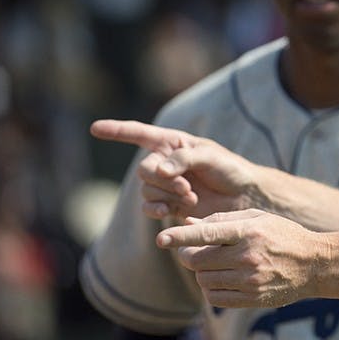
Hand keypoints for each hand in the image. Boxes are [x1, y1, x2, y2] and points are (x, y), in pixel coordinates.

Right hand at [91, 119, 256, 219]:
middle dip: (162, 180)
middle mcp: (165, 163)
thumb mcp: (210, 155)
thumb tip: (158, 170)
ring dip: (166, 195)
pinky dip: (157, 209)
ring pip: (146, 190)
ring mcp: (165, 185)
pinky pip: (149, 207)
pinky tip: (169, 211)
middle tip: (187, 187)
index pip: (139, 134)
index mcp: (173, 144)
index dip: (117, 131)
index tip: (94, 128)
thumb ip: (183, 158)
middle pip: (143, 170)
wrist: (244, 196)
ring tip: (191, 197)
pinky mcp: (169, 205)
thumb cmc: (230, 169)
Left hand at [157, 209, 323, 307]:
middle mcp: (247, 257)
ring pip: (203, 279)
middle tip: (192, 251)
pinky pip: (214, 297)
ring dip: (201, 272)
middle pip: (198, 260)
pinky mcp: (251, 299)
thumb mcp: (257, 218)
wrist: (314, 264)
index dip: (180, 236)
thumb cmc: (283, 235)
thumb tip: (186, 223)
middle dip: (188, 255)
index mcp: (249, 231)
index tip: (161, 238)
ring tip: (214, 264)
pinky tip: (222, 278)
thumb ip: (221, 219)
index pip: (206, 234)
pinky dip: (210, 287)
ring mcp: (249, 280)